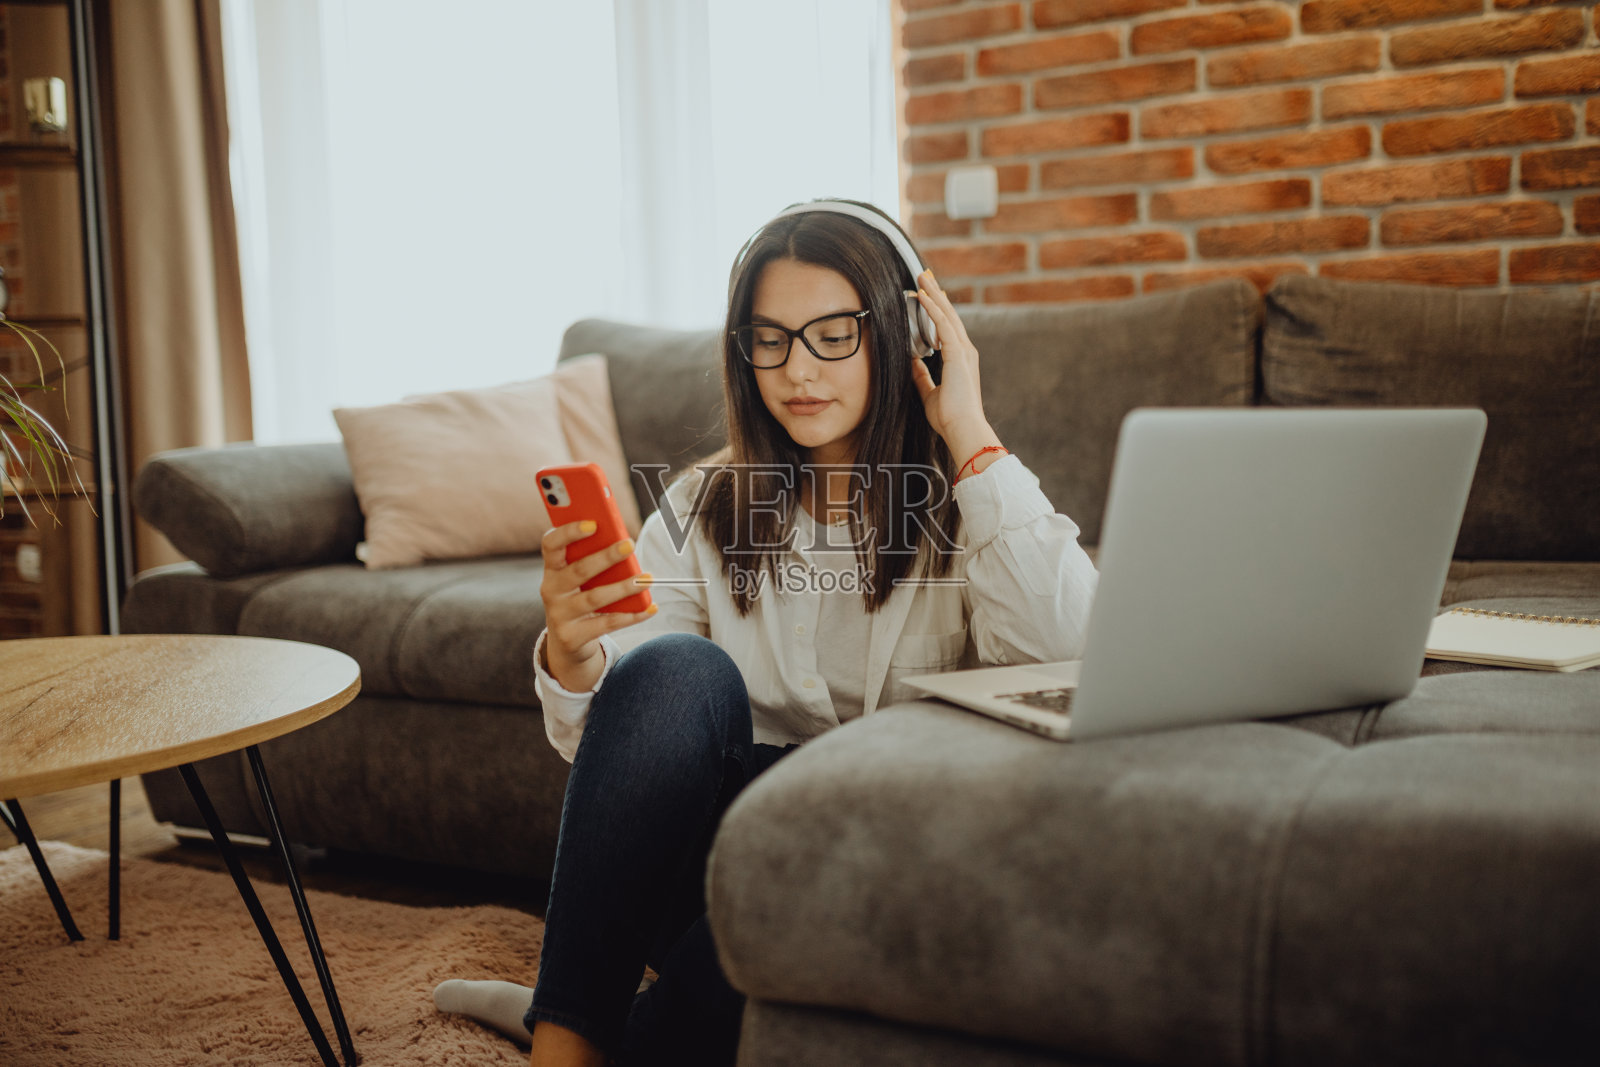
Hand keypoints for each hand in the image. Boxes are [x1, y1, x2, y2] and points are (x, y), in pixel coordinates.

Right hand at [539, 521, 655, 692]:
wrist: (567, 640)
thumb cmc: (580, 595)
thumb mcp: (578, 576)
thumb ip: (592, 558)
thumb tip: (623, 542)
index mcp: (552, 568)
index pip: (551, 544)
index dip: (569, 532)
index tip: (593, 523)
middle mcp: (551, 590)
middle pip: (579, 570)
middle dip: (606, 557)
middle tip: (630, 545)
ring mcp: (559, 615)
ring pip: (595, 598)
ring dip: (623, 587)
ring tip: (646, 579)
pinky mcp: (572, 637)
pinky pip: (606, 624)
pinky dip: (631, 616)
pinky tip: (650, 607)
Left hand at [910, 270, 994, 449]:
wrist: (962, 428)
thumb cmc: (949, 417)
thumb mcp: (930, 393)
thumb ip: (922, 376)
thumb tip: (912, 363)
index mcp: (960, 360)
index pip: (947, 328)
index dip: (937, 309)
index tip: (927, 295)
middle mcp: (965, 351)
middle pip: (949, 315)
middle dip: (936, 294)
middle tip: (925, 276)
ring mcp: (964, 351)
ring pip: (947, 315)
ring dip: (933, 294)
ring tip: (922, 276)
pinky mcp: (958, 354)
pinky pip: (943, 325)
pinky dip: (933, 308)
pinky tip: (923, 295)